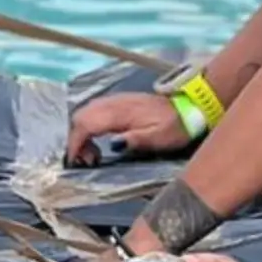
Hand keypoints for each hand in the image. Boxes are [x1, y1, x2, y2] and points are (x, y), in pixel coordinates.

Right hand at [66, 90, 187, 164]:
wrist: (187, 108)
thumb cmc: (173, 127)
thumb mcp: (158, 138)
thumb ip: (135, 140)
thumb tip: (112, 145)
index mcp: (120, 112)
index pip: (86, 123)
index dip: (75, 142)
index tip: (74, 160)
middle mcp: (113, 103)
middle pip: (80, 116)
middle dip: (76, 139)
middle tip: (87, 160)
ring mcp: (115, 100)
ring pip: (85, 113)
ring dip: (82, 133)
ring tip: (94, 154)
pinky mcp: (118, 102)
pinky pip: (94, 111)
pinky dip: (89, 127)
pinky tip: (100, 141)